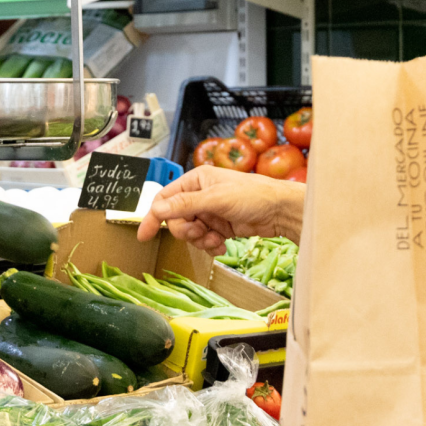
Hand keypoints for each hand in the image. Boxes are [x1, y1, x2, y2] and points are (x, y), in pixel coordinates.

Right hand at [136, 166, 304, 254]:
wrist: (281, 211)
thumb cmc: (254, 195)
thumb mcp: (215, 198)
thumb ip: (185, 204)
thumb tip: (158, 209)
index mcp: (196, 180)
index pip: (165, 199)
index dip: (154, 217)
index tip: (145, 235)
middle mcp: (200, 195)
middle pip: (176, 219)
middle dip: (186, 231)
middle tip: (200, 233)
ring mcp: (210, 212)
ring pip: (189, 232)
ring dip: (199, 240)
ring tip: (215, 240)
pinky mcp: (219, 227)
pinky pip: (203, 240)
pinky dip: (210, 245)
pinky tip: (222, 245)